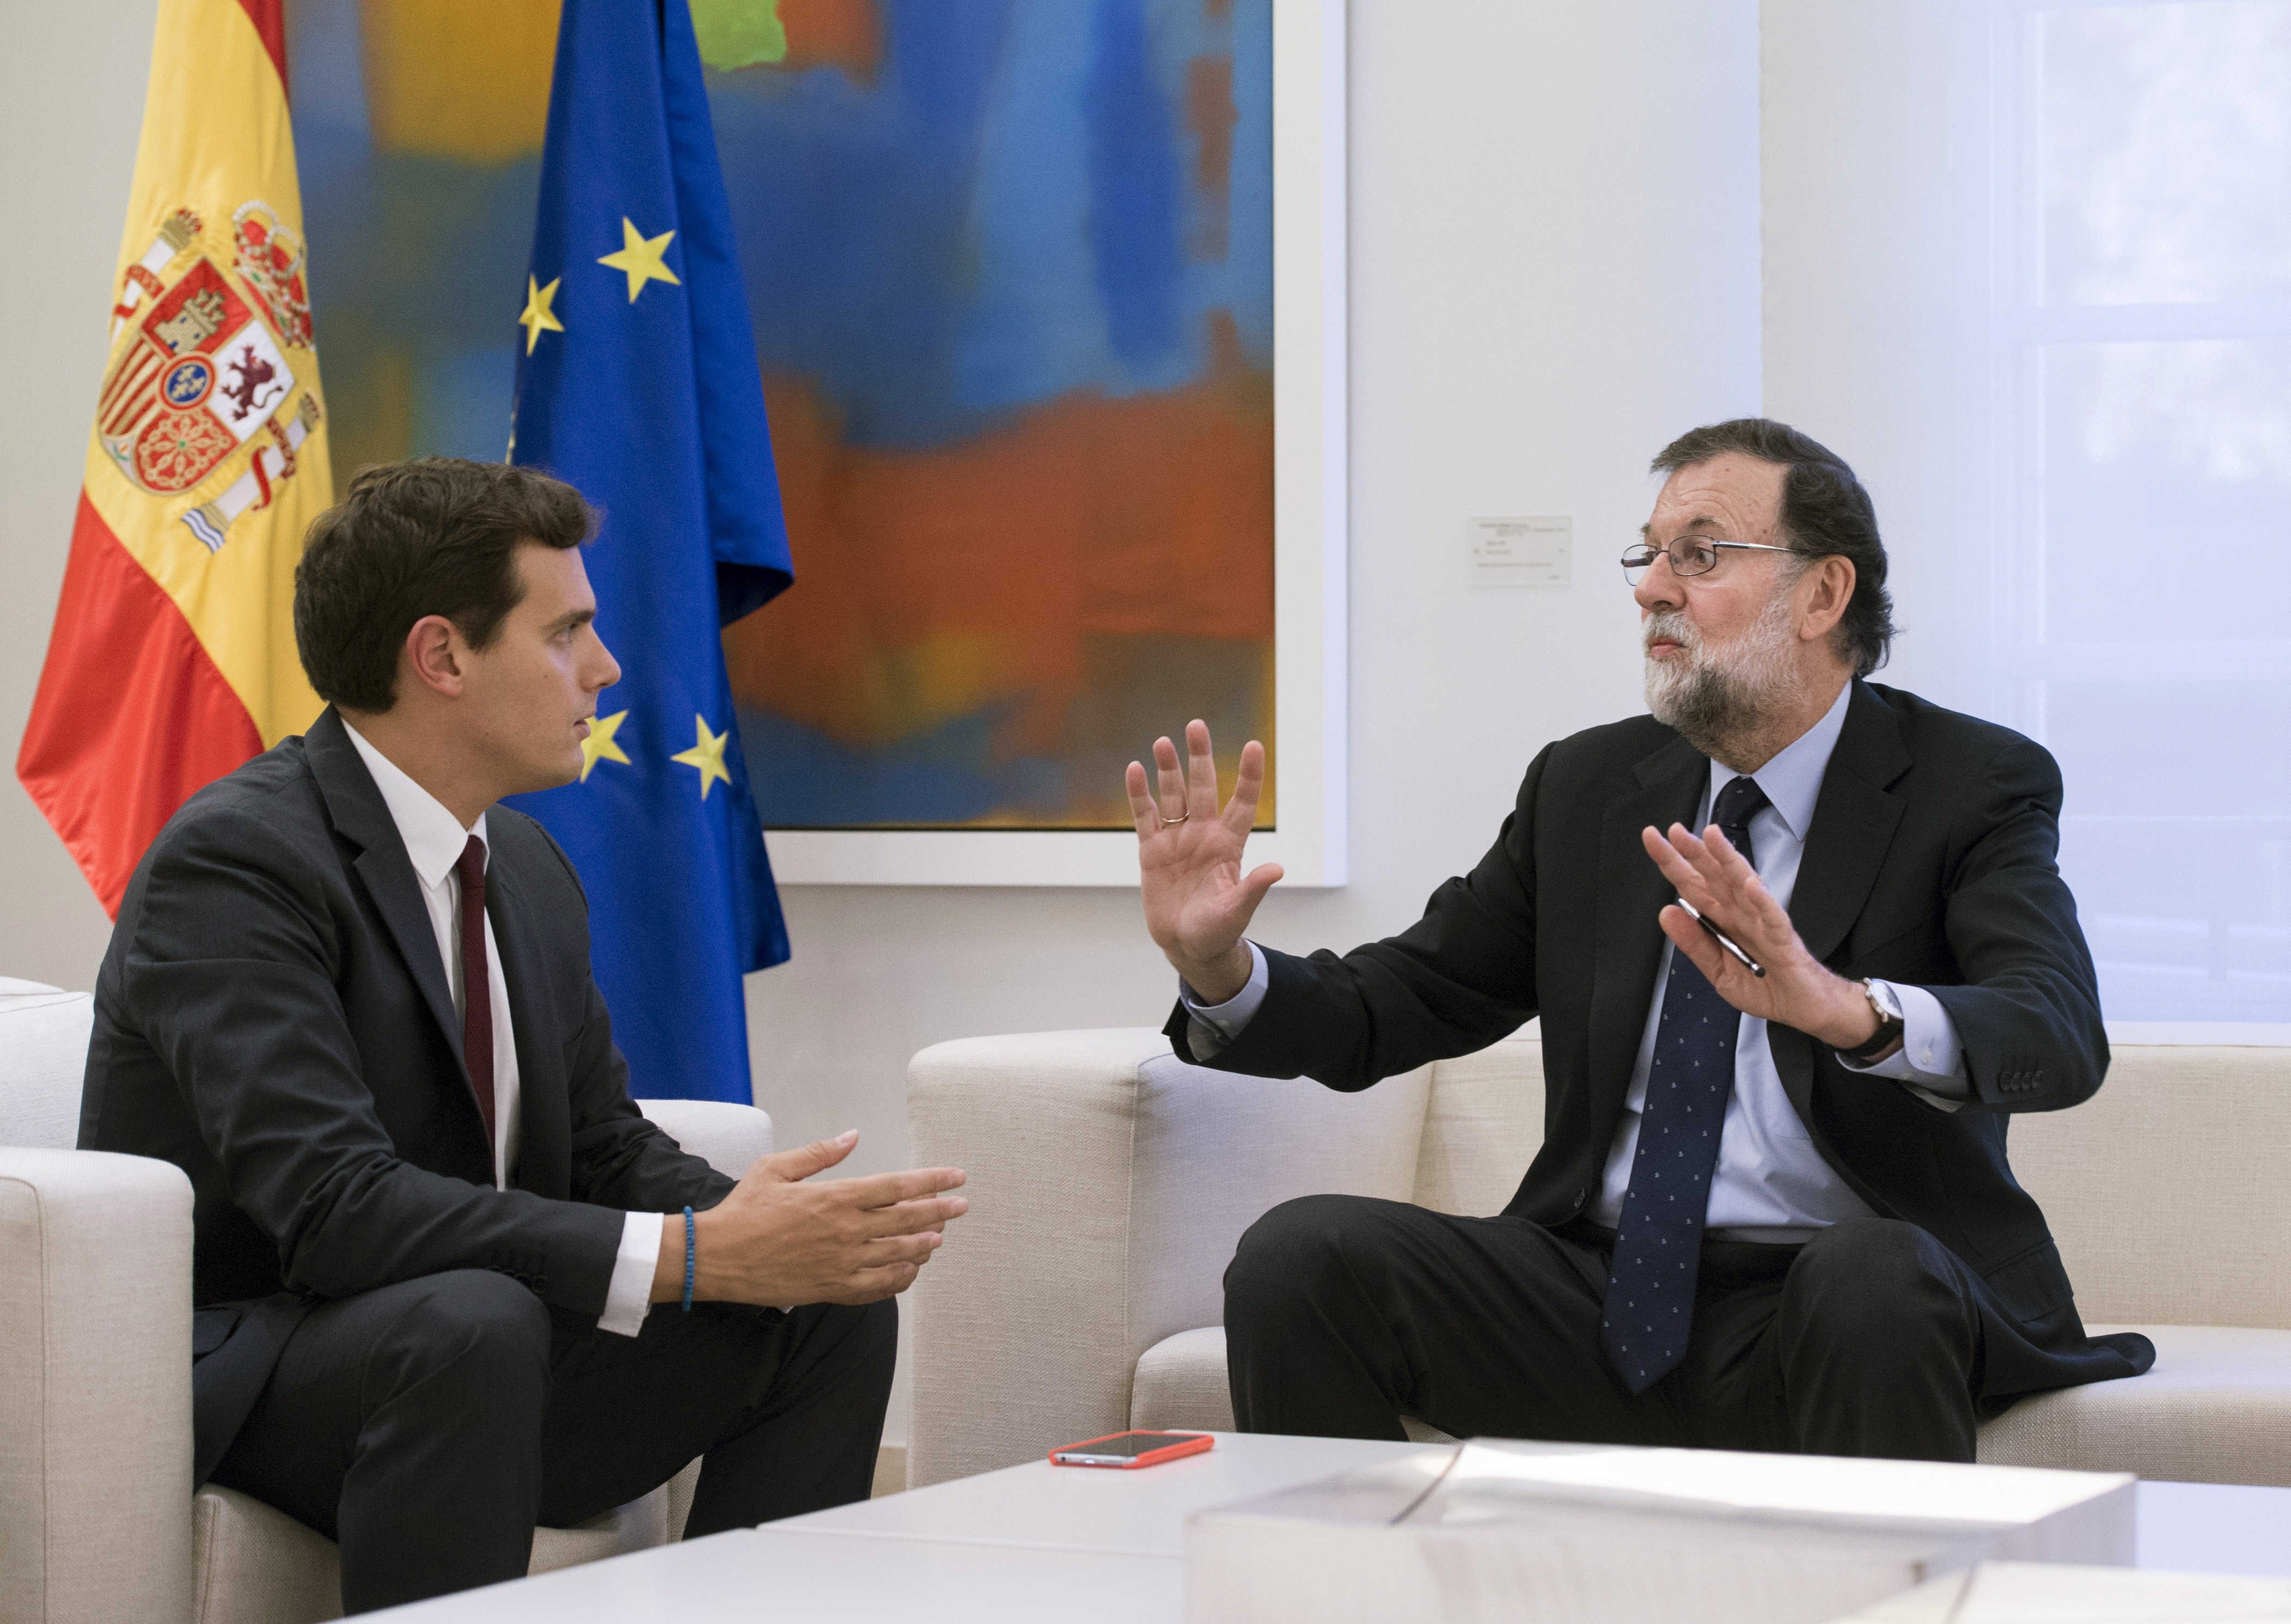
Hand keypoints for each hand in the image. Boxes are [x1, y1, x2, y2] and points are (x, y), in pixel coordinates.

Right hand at [654, 1131, 968, 1307]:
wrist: (717, 1257)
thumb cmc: (744, 1209)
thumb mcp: (777, 1168)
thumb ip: (820, 1153)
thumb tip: (852, 1135)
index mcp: (836, 1197)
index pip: (897, 1187)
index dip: (932, 1181)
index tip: (956, 1178)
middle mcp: (846, 1231)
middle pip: (908, 1220)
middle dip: (940, 1211)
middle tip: (962, 1206)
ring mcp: (842, 1263)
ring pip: (898, 1255)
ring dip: (924, 1245)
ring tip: (939, 1237)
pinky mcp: (832, 1289)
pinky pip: (878, 1287)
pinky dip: (899, 1279)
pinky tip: (910, 1271)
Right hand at [1127, 719, 1282, 1003]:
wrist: (1187, 945)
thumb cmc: (1218, 930)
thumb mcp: (1237, 911)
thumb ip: (1252, 888)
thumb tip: (1276, 869)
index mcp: (1229, 845)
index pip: (1241, 803)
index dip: (1248, 776)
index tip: (1254, 746)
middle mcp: (1203, 834)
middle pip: (1202, 788)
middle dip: (1200, 757)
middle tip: (1196, 726)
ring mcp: (1177, 840)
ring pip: (1172, 796)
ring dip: (1168, 769)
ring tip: (1163, 742)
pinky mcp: (1151, 850)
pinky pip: (1145, 816)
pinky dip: (1139, 794)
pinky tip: (1135, 770)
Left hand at [1639, 821, 1884, 1051]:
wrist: (1805, 1008)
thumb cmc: (1766, 986)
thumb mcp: (1717, 972)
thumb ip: (1694, 944)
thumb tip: (1667, 912)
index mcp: (1722, 920)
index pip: (1692, 885)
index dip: (1672, 862)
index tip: (1652, 838)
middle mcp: (1740, 914)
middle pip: (1714, 877)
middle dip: (1694, 852)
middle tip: (1675, 830)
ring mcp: (1762, 923)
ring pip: (1742, 886)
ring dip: (1727, 860)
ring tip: (1712, 837)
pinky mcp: (1783, 940)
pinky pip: (1772, 917)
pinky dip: (1762, 901)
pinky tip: (1750, 885)